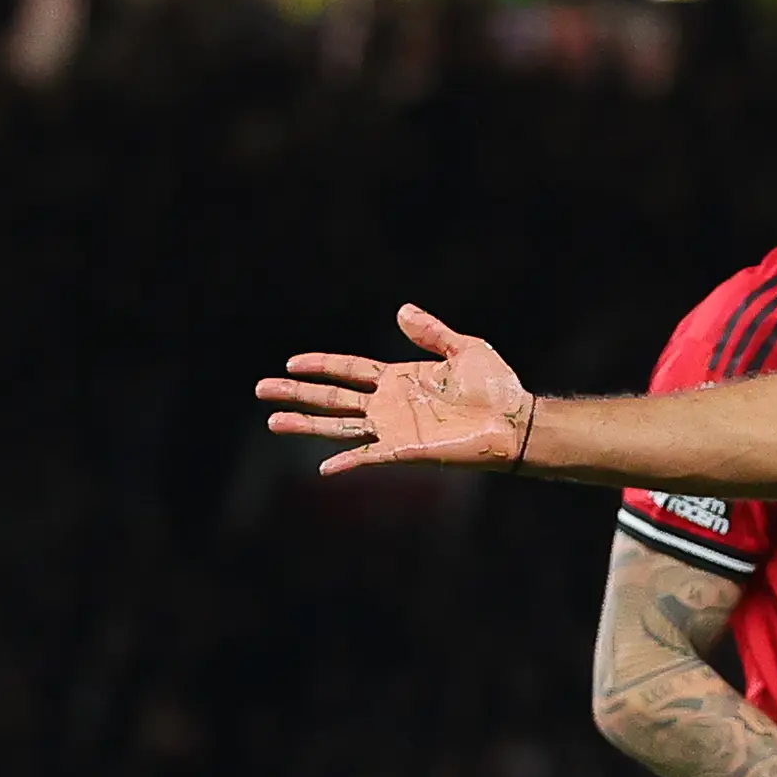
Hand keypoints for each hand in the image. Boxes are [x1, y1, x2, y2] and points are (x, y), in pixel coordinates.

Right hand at [257, 304, 535, 475]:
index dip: (320, 365)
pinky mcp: (406, 450)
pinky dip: (348, 462)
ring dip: (306, 424)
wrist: (515, 422)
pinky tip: (323, 467)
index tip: (290, 363)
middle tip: (260, 389)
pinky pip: (369, 456)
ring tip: (273, 420)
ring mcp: (395, 428)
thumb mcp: (465, 348)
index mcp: (399, 377)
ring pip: (339, 426)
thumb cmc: (496, 387)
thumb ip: (431, 332)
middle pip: (332, 397)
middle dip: (297, 393)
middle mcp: (389, 404)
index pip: (348, 369)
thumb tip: (401, 309)